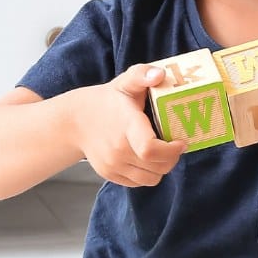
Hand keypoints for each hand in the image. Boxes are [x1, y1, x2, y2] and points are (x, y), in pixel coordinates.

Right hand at [74, 64, 186, 185]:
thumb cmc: (108, 100)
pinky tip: (147, 158)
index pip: (150, 148)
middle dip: (172, 158)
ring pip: (151, 178)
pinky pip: (139, 182)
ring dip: (162, 167)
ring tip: (162, 152)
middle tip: (175, 145)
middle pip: (157, 166)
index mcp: (126, 125)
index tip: (181, 141)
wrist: (76, 121)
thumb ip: (142, 74)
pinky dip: (148, 174)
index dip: (171, 150)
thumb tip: (160, 74)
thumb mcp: (125, 82)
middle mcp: (118, 149)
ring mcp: (113, 164)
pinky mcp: (110, 174)